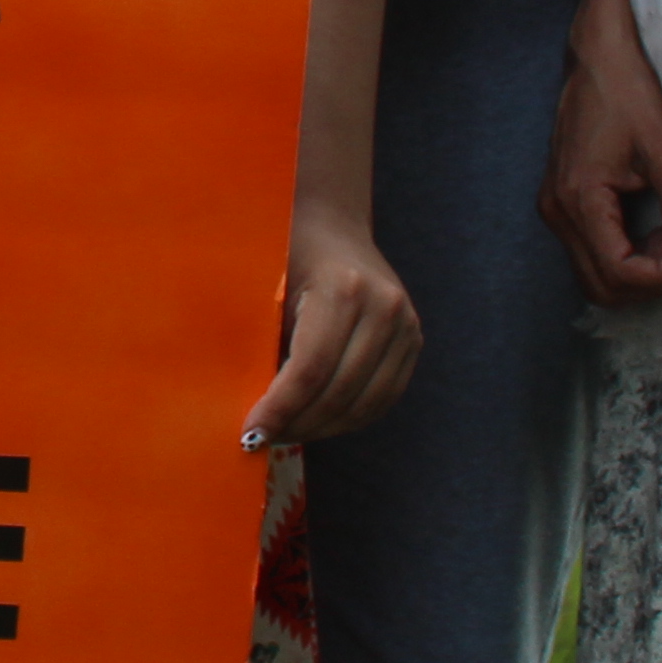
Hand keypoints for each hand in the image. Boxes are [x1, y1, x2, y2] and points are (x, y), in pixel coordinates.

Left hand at [243, 203, 418, 449]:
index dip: (279, 410)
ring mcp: (406, 324)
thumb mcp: (267, 289)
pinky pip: (382, 397)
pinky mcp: (413, 339)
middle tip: (260, 438)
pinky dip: (348, 417)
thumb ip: (264, 345)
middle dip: (297, 424)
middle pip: (339, 393)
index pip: (311, 371)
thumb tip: (248, 412)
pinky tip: (316, 420)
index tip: (249, 434)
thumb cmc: (285, 254)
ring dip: (322, 427)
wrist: (331, 224)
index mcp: (343, 289)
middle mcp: (384, 307)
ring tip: (285, 432)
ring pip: (364, 403)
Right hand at [539, 0, 661, 304]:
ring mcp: (554, 206)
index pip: (618, 272)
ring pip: (592, 273)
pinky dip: (621, 255)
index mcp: (580, 198)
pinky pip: (588, 250)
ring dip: (635, 271)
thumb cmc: (629, 93)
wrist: (597, 57)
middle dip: (647, 281)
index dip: (661, 276)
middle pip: (600, 286)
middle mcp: (558, 209)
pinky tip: (649, 228)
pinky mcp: (560, 200)